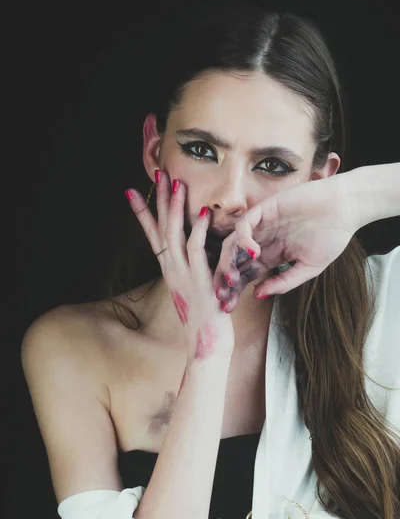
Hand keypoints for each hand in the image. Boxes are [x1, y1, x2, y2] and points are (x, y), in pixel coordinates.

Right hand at [126, 171, 234, 360]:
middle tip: (157, 173)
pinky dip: (199, 230)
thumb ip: (190, 268)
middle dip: (158, 199)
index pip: (151, 234)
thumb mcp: (192, 288)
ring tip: (176, 183)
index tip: (131, 192)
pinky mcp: (199, 280)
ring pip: (175, 234)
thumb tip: (194, 251)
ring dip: (175, 207)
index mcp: (169, 268)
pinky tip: (204, 212)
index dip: (142, 212)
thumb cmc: (202, 317)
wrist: (206, 345)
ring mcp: (183, 273)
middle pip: (160, 227)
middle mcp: (172, 268)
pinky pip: (197, 249)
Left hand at [213, 173, 356, 311]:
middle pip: (234, 261)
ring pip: (232, 244)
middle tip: (222, 296)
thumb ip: (285, 282)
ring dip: (228, 262)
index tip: (228, 308)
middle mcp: (261, 240)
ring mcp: (261, 225)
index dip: (235, 291)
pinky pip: (245, 224)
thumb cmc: (331, 237)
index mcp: (271, 255)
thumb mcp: (309, 267)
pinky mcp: (264, 209)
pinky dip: (244, 239)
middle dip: (225, 280)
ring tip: (232, 279)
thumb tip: (257, 295)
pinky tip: (253, 252)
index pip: (245, 274)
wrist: (345, 209)